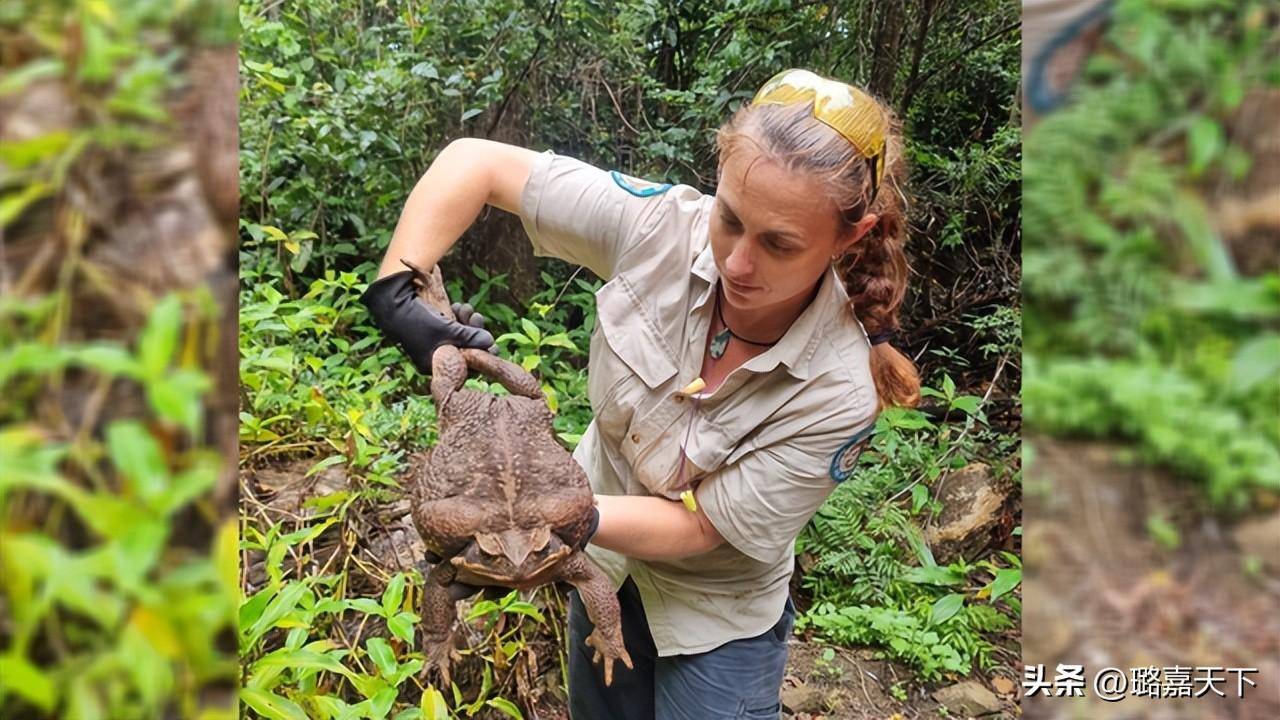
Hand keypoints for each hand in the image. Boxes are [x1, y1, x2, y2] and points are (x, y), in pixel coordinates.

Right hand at [361, 270, 495, 373]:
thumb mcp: (448, 331)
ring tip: (467, 308)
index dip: (481, 355)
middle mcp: (434, 357)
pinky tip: (458, 306)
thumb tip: (490, 342)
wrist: (392, 304)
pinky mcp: (431, 330)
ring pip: (458, 337)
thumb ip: (470, 338)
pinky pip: (450, 328)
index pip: (465, 367)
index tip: (494, 344)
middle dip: (474, 333)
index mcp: (435, 366)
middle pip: (463, 350)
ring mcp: (433, 343)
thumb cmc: (419, 322)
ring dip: (466, 322)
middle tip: (477, 317)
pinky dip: (456, 318)